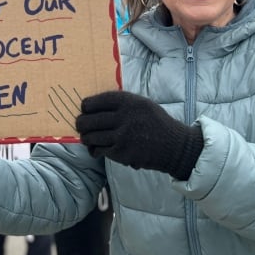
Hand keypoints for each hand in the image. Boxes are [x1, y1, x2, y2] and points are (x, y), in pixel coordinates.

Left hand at [76, 90, 203, 179]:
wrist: (174, 145)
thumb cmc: (156, 122)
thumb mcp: (142, 104)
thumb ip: (121, 103)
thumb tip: (93, 106)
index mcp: (127, 101)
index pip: (95, 102)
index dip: (85, 106)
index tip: (84, 109)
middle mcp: (123, 117)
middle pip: (88, 120)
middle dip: (81, 123)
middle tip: (80, 125)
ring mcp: (122, 136)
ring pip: (91, 136)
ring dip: (86, 138)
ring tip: (87, 138)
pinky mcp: (122, 153)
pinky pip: (99, 150)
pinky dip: (95, 150)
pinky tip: (96, 149)